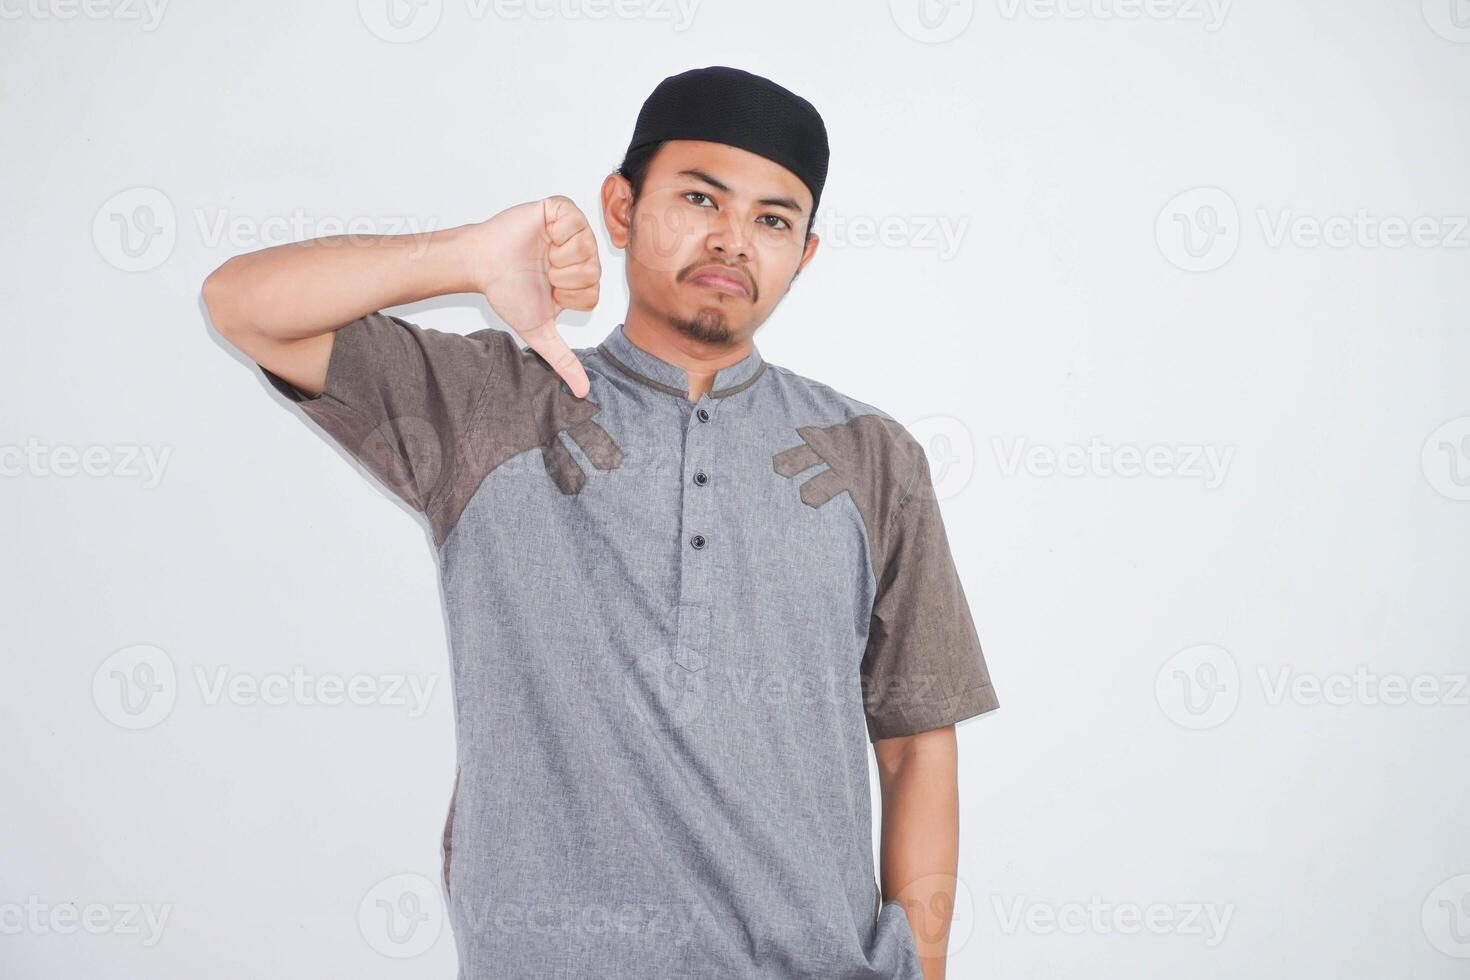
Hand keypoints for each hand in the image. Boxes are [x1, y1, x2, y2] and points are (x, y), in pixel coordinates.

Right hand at [475, 195, 600, 397]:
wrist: (481, 264)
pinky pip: (575, 221)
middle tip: (542, 272)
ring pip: (587, 248)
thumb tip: (582, 392)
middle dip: (562, 278)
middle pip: (593, 272)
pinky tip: (543, 237)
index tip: (547, 289)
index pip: (593, 294)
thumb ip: (563, 360)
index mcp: (581, 279)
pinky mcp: (559, 209)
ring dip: (557, 257)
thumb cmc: (507, 291)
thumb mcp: (538, 331)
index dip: (567, 296)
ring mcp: (572, 229)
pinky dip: (556, 234)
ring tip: (541, 254)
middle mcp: (581, 254)